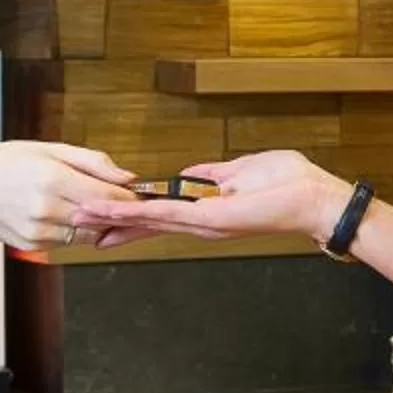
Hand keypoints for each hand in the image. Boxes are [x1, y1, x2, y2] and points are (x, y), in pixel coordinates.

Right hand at [0, 141, 134, 249]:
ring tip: (87, 206)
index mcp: (54, 179)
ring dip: (96, 224)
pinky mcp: (31, 245)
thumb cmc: (8, 161)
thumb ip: (94, 164)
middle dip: (116, 213)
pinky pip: (66, 243)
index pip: (108, 196)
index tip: (141, 195)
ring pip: (87, 236)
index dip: (129, 198)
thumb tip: (129, 178)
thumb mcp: (52, 150)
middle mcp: (46, 208)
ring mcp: (38, 231)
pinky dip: (73, 232)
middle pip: (102, 219)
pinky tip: (63, 215)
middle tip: (125, 204)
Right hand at [72, 151, 352, 246]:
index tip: (103, 212)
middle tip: (78, 221)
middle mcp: (201, 221)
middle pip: (148, 223)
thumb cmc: (289, 184)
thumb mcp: (243, 170)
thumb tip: (189, 174)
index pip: (161, 212)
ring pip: (150, 220)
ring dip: (115, 216)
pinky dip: (138, 211)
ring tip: (82, 214)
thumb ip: (213, 173)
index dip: (132, 213)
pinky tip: (114, 210)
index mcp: (207, 208)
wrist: (314, 198)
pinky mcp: (210, 218)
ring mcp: (203, 222)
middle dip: (113, 222)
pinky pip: (167, 214)